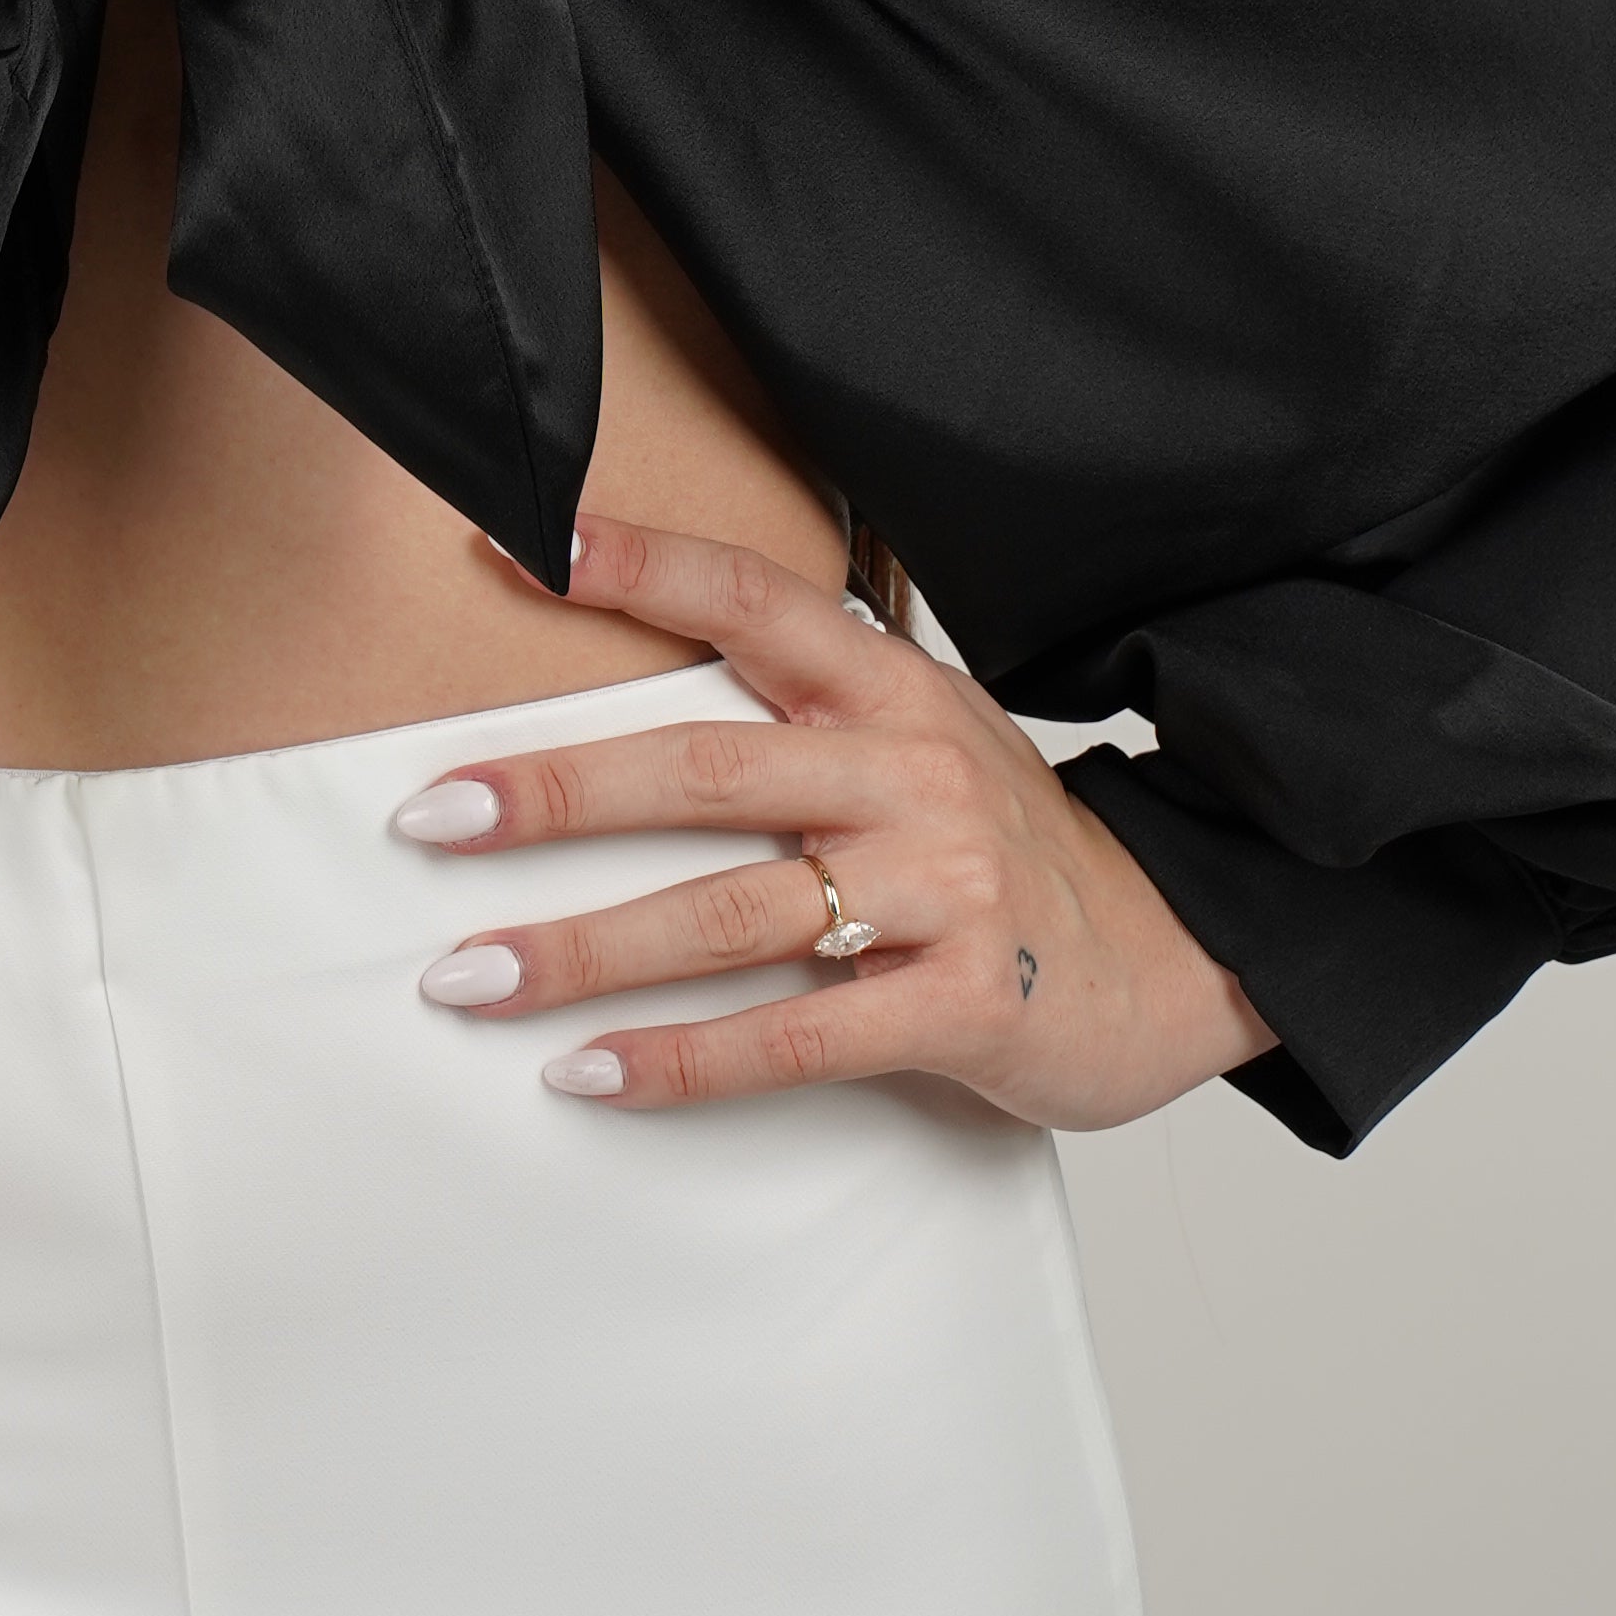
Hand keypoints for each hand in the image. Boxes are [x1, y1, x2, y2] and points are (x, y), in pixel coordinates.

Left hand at [397, 513, 1275, 1128]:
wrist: (1180, 953)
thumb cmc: (1009, 845)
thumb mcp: (924, 738)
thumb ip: (804, 713)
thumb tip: (629, 706)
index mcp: (892, 688)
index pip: (749, 600)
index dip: (635, 565)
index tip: (515, 543)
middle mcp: (910, 772)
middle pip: (706, 770)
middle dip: (558, 790)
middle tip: (435, 815)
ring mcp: (940, 887)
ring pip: (729, 915)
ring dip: (583, 948)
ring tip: (469, 973)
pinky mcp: (962, 1005)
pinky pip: (798, 1037)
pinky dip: (684, 1060)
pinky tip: (591, 1072)